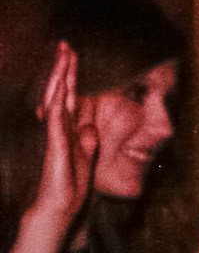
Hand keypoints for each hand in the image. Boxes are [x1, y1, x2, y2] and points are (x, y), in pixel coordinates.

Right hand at [27, 44, 96, 233]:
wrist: (59, 207)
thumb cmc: (70, 184)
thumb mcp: (86, 156)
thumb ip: (87, 140)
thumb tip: (89, 126)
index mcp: (69, 129)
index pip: (70, 96)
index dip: (72, 76)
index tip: (73, 55)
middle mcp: (60, 128)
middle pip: (61, 92)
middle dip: (64, 68)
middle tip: (66, 44)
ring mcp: (56, 136)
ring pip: (57, 100)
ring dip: (60, 78)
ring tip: (63, 57)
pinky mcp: (57, 147)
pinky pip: (56, 121)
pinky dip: (57, 104)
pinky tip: (60, 89)